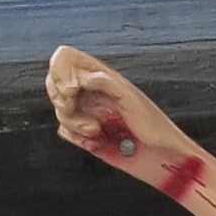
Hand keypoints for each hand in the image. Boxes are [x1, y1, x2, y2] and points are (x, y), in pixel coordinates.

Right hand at [47, 45, 192, 181]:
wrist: (160, 158)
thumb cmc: (155, 127)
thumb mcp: (133, 100)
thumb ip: (108, 84)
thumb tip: (85, 77)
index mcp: (102, 75)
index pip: (66, 58)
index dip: (60, 71)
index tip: (71, 90)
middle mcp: (91, 91)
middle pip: (55, 84)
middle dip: (61, 99)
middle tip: (74, 108)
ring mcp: (87, 112)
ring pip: (59, 110)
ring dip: (74, 123)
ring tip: (97, 131)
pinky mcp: (85, 134)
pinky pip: (64, 131)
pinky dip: (76, 138)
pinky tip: (95, 143)